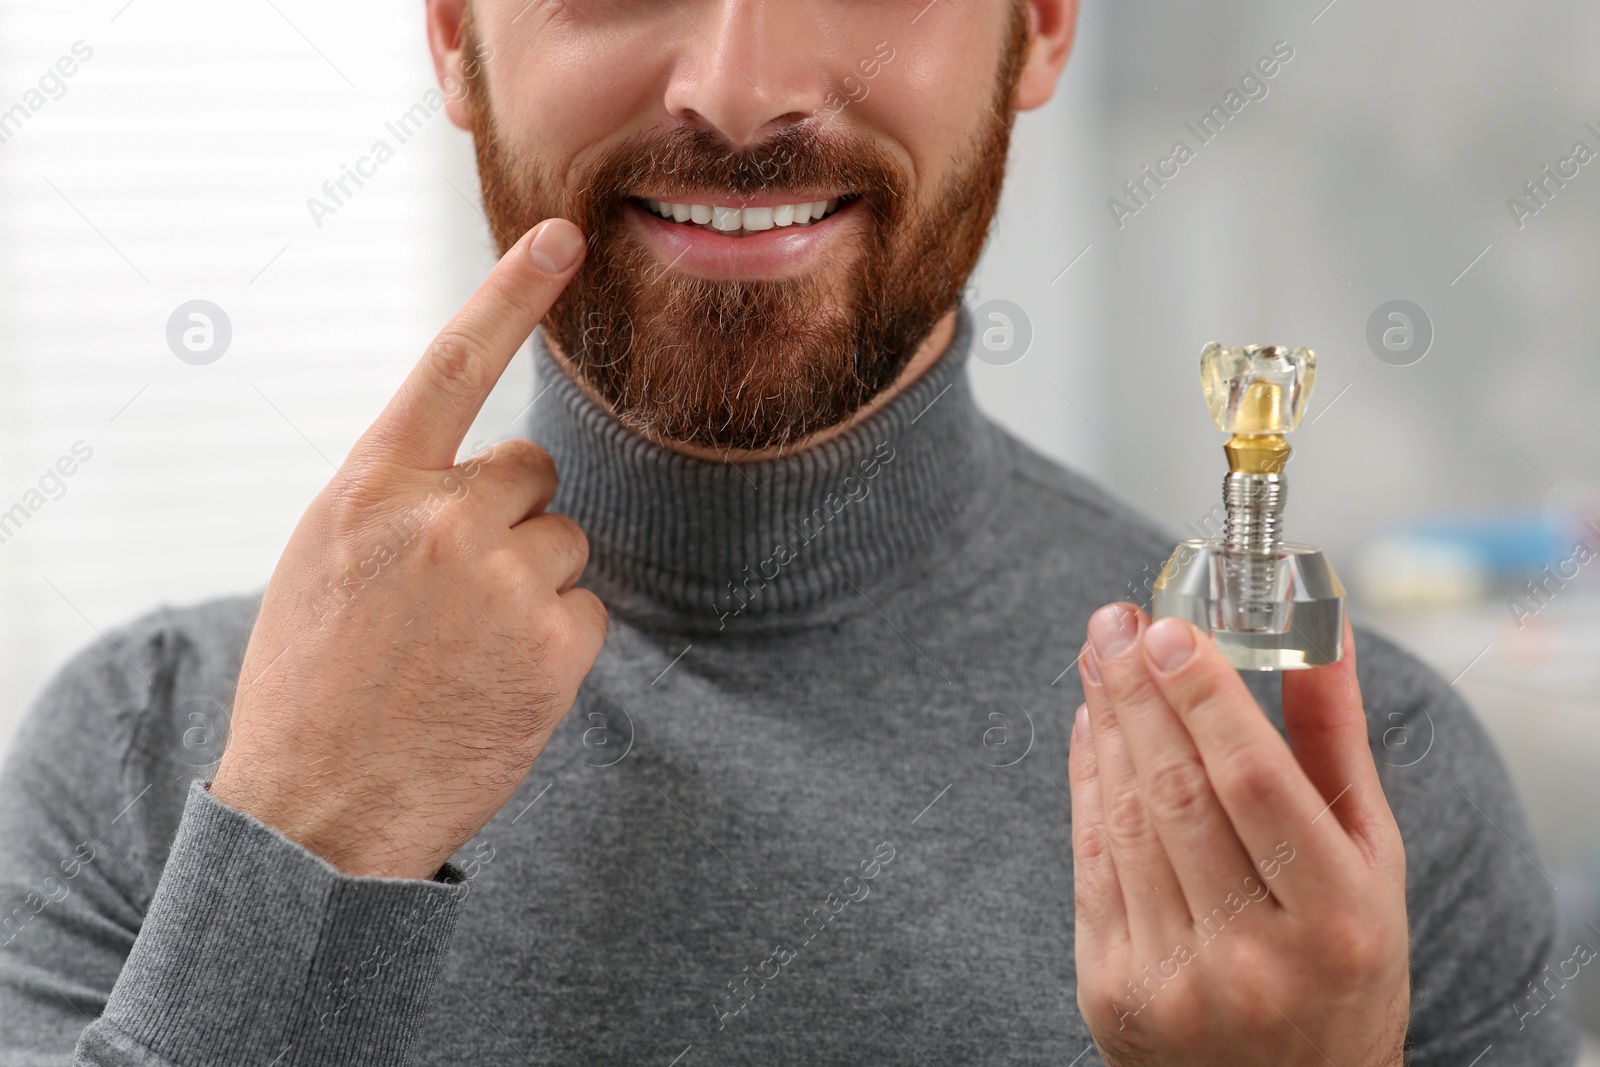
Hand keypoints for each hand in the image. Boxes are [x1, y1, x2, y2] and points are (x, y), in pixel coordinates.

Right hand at [211, 219, 604, 880]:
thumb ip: (397, 499)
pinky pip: (586, 609)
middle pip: (532, 475)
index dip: (512, 293)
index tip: (563, 238)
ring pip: (565, 543)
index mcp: (373, 488)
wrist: (318, 810)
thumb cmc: (315, 682)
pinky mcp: (555, 645)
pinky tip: (499, 683)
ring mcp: (504, 581)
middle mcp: (443, 518)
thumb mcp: (324, 562)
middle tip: (454, 594)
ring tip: (467, 648)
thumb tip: (475, 470)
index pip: (453, 364)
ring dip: (533, 585)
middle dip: (510, 522)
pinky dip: (555, 642)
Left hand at [1068, 604, 1408, 1066]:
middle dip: (1138, 692)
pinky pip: (1089, 860)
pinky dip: (1086, 781)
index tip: (1171, 627)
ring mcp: (1172, 979)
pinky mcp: (1110, 989)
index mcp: (1334, 924)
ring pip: (1124, 820)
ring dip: (1106, 724)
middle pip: (1176, 793)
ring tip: (1099, 655)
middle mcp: (1251, 958)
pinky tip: (1091, 725)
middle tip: (1116, 621)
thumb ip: (1338, 743)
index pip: (1254, 784)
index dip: (1205, 698)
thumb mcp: (1372, 863)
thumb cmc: (1343, 964)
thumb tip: (1322, 631)